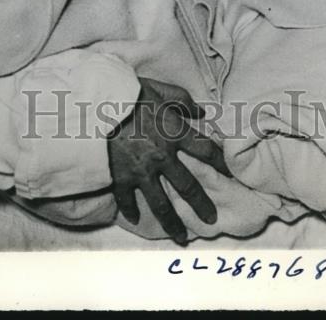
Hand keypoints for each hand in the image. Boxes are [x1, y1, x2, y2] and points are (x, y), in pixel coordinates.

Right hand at [107, 77, 231, 245]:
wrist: (94, 106)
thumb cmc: (127, 93)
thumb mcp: (159, 88)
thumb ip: (182, 99)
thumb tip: (202, 111)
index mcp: (174, 133)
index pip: (206, 150)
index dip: (221, 162)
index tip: (231, 174)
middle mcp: (162, 157)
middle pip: (188, 186)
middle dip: (202, 204)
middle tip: (212, 219)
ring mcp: (141, 171)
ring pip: (161, 204)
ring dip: (172, 222)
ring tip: (180, 237)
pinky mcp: (120, 178)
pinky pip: (127, 200)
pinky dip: (130, 210)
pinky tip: (135, 218)